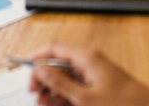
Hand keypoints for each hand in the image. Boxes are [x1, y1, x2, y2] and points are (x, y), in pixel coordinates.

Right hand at [26, 44, 148, 105]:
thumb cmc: (124, 103)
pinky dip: (66, 96)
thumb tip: (40, 70)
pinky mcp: (99, 85)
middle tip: (36, 95)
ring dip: (54, 91)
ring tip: (45, 104)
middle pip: (58, 64)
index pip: (53, 49)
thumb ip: (59, 83)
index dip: (36, 58)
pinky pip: (76, 87)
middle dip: (44, 80)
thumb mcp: (84, 98)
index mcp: (86, 57)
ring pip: (66, 78)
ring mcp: (94, 74)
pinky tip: (59, 105)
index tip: (24, 70)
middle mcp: (89, 62)